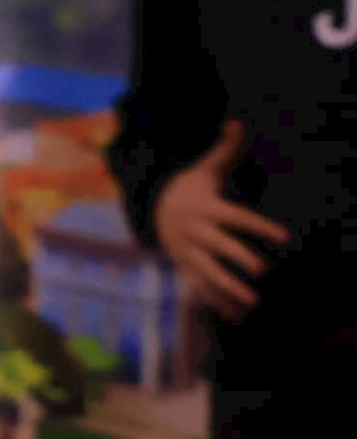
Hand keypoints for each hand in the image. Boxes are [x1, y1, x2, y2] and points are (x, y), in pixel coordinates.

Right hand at [149, 122, 284, 321]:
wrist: (154, 209)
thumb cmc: (192, 187)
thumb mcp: (206, 168)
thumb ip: (226, 149)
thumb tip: (237, 122)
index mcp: (207, 210)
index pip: (237, 219)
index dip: (261, 227)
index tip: (285, 237)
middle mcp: (197, 234)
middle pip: (220, 248)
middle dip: (239, 260)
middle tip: (261, 271)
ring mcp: (189, 253)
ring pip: (210, 274)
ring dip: (230, 289)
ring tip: (252, 302)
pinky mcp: (186, 267)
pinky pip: (203, 288)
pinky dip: (219, 303)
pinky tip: (238, 317)